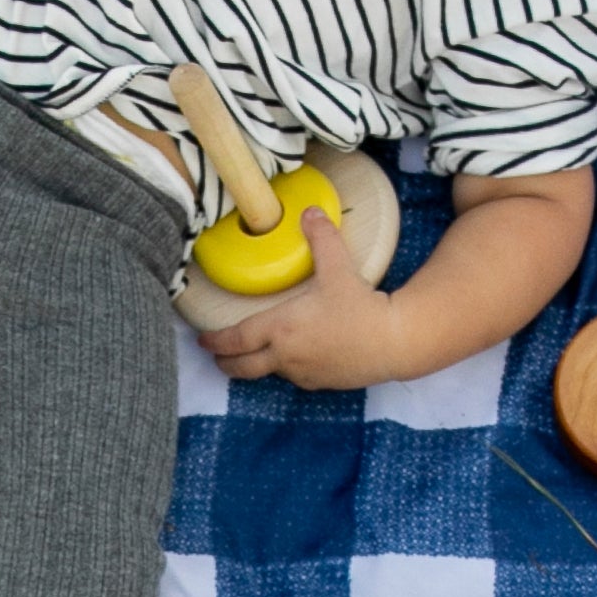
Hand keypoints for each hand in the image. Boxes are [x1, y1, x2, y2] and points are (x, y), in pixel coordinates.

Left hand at [196, 205, 408, 389]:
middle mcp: (285, 355)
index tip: (202, 340)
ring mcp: (302, 373)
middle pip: (242, 367)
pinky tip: (296, 357)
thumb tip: (310, 212)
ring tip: (256, 354)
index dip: (215, 341)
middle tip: (216, 357)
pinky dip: (288, 367)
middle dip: (225, 362)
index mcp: (280, 328)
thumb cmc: (361, 307)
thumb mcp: (338, 268)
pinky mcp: (321, 384)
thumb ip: (321, 238)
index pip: (236, 339)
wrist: (393, 342)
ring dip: (259, 363)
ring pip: (270, 371)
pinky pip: (295, 377)